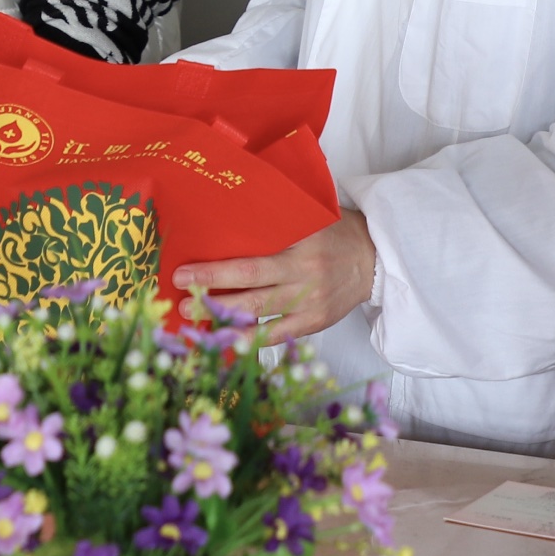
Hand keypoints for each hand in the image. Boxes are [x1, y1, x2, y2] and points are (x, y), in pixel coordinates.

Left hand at [173, 212, 375, 337]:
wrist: (374, 260)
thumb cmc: (336, 232)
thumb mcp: (310, 216)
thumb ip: (276, 220)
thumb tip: (226, 213)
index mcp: (302, 245)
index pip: (252, 260)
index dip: (216, 270)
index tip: (184, 271)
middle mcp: (305, 275)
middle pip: (251, 289)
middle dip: (211, 295)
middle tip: (180, 297)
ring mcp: (310, 302)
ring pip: (261, 315)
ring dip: (224, 319)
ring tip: (192, 319)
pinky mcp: (313, 323)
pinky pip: (278, 336)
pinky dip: (251, 341)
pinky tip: (226, 342)